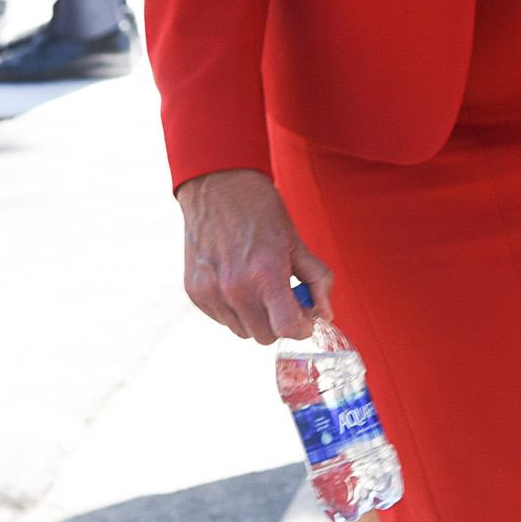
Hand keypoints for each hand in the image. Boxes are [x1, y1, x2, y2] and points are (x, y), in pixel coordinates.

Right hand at [177, 169, 330, 344]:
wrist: (217, 185)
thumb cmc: (260, 209)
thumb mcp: (295, 241)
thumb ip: (316, 280)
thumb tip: (326, 314)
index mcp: (264, 274)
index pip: (287, 329)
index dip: (301, 326)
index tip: (304, 315)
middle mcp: (234, 289)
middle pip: (265, 336)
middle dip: (280, 322)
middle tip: (284, 296)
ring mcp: (210, 292)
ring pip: (242, 331)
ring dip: (256, 318)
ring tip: (259, 286)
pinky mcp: (194, 292)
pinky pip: (221, 319)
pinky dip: (234, 309)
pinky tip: (238, 281)